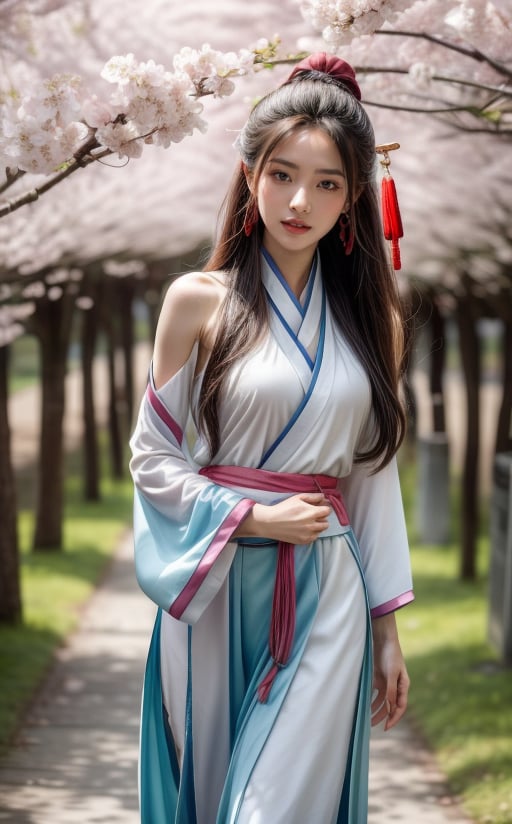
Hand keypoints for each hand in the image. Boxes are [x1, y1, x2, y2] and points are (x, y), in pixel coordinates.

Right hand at [234, 493, 330, 544]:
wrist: (270, 522)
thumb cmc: (283, 508)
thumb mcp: (298, 498)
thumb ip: (312, 497)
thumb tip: (323, 497)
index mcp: (312, 513)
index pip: (327, 511)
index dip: (323, 508)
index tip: (318, 508)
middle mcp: (312, 525)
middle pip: (326, 522)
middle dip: (321, 518)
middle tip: (312, 515)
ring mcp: (309, 534)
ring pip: (321, 531)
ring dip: (317, 526)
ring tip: (307, 522)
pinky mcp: (304, 541)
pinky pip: (314, 537)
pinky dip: (311, 533)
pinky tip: (303, 529)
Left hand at [371, 613, 409, 730]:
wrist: (383, 639)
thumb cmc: (391, 655)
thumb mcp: (391, 673)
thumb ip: (391, 690)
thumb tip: (390, 706)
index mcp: (403, 686)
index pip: (400, 706)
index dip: (394, 718)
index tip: (387, 726)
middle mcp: (396, 686)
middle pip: (391, 706)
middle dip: (383, 716)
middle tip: (373, 725)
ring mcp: (387, 683)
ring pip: (383, 701)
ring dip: (376, 710)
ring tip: (368, 719)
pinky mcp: (379, 679)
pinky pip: (376, 693)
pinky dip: (371, 700)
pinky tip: (365, 706)